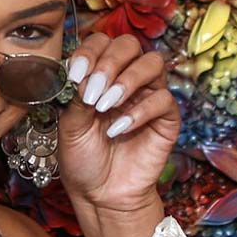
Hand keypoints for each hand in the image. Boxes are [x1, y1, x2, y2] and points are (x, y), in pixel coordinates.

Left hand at [57, 33, 180, 213]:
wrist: (99, 193)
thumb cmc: (83, 157)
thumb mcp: (70, 125)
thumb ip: (77, 96)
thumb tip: (85, 74)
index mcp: (100, 74)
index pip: (102, 43)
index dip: (89, 52)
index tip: (75, 74)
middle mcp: (126, 80)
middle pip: (129, 45)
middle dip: (109, 63)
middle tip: (93, 90)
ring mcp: (148, 96)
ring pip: (152, 63)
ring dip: (126, 80)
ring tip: (105, 106)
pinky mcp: (166, 119)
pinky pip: (163, 99)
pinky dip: (139, 111)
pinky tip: (118, 129)